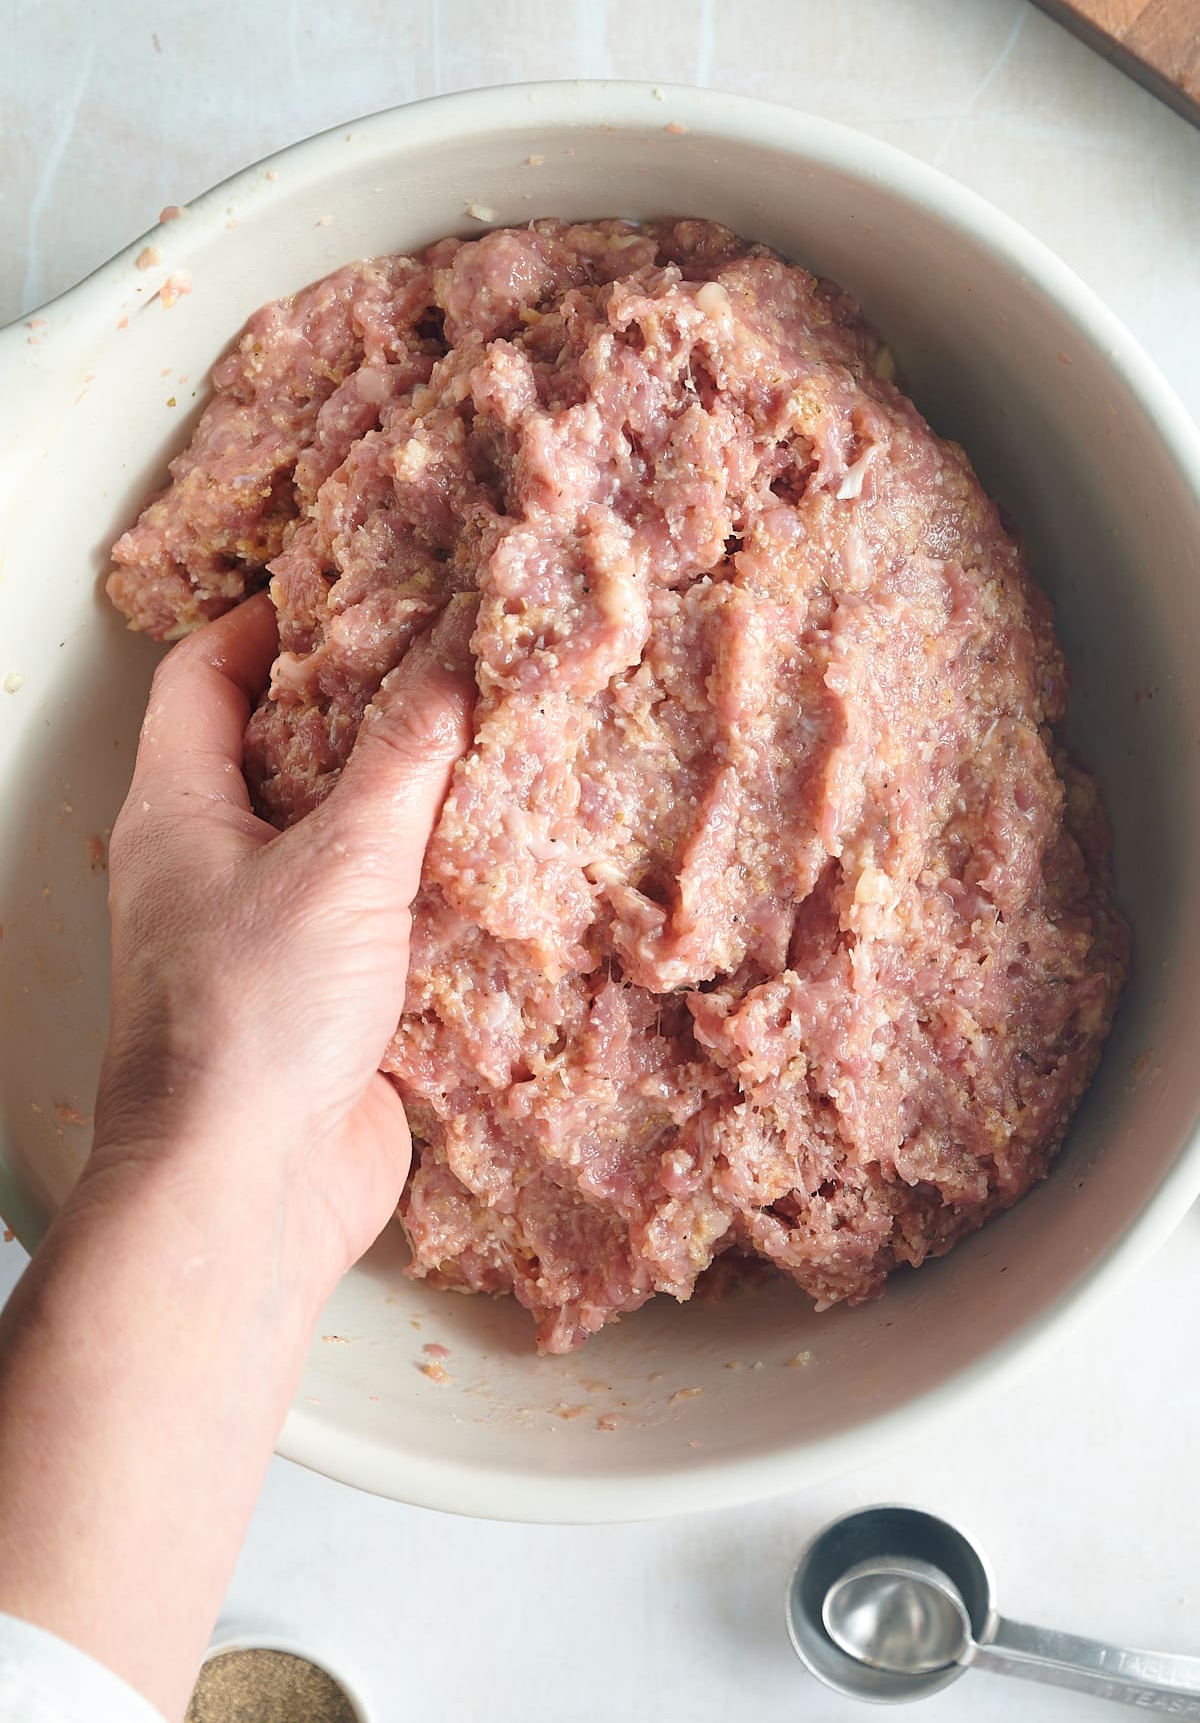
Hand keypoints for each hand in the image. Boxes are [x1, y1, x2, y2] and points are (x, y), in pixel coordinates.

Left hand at [92, 590, 475, 1296]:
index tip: (357, 584)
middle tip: (455, 655)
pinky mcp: (333, 994)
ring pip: (344, 834)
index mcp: (181, 810)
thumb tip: (461, 652)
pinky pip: (387, 911)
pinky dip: (437, 880)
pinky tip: (507, 857)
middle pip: (285, 747)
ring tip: (498, 738)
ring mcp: (274, 932)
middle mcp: (218, 863)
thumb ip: (406, 756)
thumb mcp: (340, 863)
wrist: (248, 1194)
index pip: (208, 676)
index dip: (271, 619)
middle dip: (365, 700)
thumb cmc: (253, 1018)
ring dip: (411, 795)